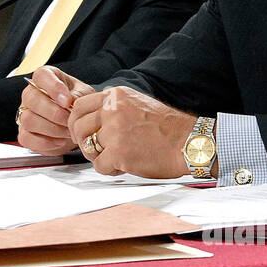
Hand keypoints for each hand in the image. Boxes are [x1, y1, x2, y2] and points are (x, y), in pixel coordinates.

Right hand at [16, 66, 93, 154]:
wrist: (78, 124)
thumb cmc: (78, 104)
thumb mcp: (84, 95)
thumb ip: (78, 95)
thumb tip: (70, 101)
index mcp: (46, 78)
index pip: (41, 75)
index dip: (53, 87)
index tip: (67, 101)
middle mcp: (31, 94)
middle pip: (32, 99)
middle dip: (55, 113)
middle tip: (70, 120)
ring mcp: (25, 114)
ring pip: (28, 120)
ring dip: (52, 128)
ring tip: (68, 131)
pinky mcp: (24, 133)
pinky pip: (26, 138)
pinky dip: (45, 142)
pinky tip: (60, 141)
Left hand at [67, 85, 195, 177]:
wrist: (190, 142)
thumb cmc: (168, 127)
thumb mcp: (136, 103)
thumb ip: (112, 108)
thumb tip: (90, 121)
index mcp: (116, 96)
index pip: (79, 106)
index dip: (76, 122)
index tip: (83, 132)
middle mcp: (112, 110)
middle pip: (77, 126)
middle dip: (82, 141)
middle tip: (94, 150)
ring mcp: (114, 131)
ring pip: (87, 147)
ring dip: (97, 156)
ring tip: (115, 158)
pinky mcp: (119, 153)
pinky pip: (99, 165)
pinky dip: (110, 169)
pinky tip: (125, 166)